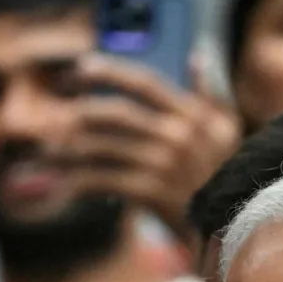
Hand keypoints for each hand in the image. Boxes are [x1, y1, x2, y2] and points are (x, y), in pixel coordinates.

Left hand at [69, 54, 241, 240]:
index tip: (81, 67)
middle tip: (58, 115)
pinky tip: (63, 183)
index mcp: (194, 116)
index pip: (144, 83)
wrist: (233, 228)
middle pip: (116, 113)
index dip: (109, 72)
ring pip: (102, 148)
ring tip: (49, 154)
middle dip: (81, 111)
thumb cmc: (227, 177)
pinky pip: (102, 180)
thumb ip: (211, 93)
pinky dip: (77, 182)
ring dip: (69, 151)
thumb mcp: (228, 131)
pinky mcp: (151, 193)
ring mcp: (164, 165)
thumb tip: (198, 53)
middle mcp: (178, 136)